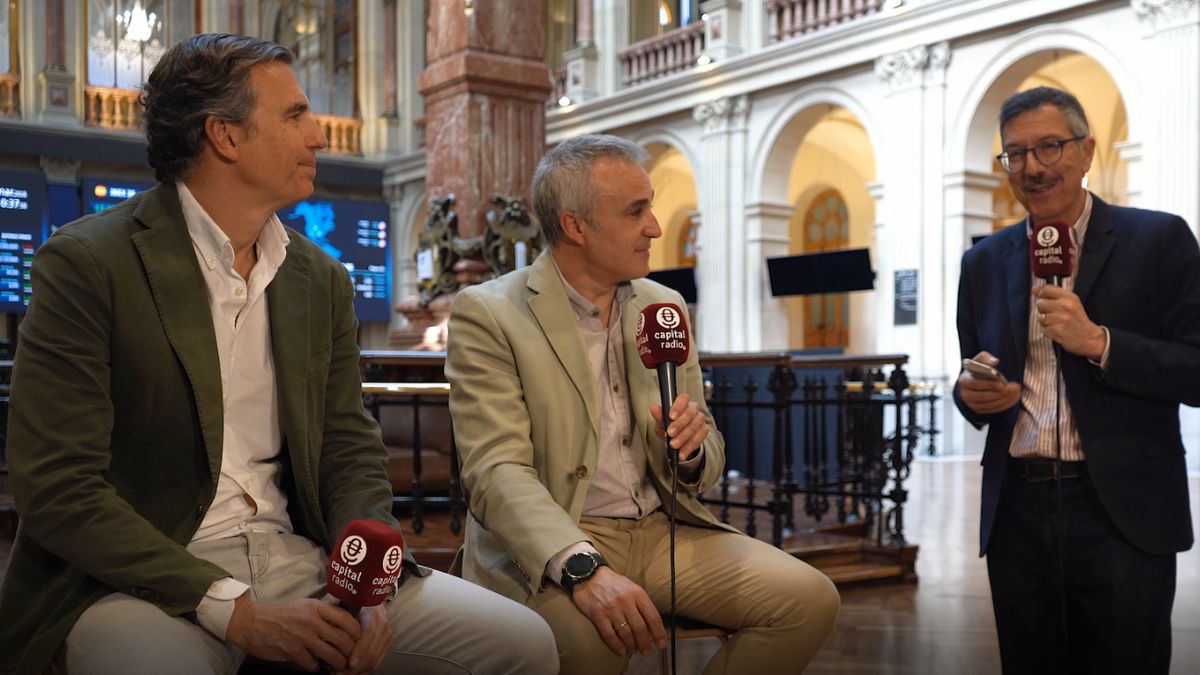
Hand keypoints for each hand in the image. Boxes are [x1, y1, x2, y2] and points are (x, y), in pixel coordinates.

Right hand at [225, 592, 359, 671]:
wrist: (254, 623)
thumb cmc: (282, 614)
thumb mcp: (305, 605)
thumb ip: (323, 610)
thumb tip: (344, 614)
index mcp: (316, 607)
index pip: (345, 618)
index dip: (355, 630)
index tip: (357, 637)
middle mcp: (312, 621)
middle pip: (342, 639)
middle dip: (350, 650)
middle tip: (351, 655)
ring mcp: (303, 637)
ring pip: (331, 654)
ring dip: (338, 662)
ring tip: (339, 664)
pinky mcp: (293, 651)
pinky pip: (313, 663)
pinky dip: (316, 666)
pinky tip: (316, 665)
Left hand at [333, 602, 391, 674]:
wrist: (371, 603)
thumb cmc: (354, 602)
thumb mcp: (344, 601)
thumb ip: (334, 610)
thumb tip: (323, 621)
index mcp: (372, 612)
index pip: (369, 634)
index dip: (359, 650)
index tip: (349, 663)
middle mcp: (382, 624)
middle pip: (371, 651)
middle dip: (355, 667)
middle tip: (338, 673)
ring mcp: (386, 636)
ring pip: (374, 659)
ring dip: (357, 671)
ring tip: (341, 674)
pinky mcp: (387, 644)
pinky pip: (376, 662)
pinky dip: (363, 670)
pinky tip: (352, 672)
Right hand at [570, 566, 665, 656]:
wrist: (589, 575)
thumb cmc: (613, 583)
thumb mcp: (631, 587)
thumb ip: (641, 604)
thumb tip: (650, 625)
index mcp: (637, 593)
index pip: (653, 617)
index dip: (659, 633)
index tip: (661, 643)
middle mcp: (626, 601)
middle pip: (639, 628)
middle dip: (644, 643)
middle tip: (645, 652)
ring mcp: (611, 608)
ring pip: (625, 633)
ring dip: (631, 645)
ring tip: (633, 650)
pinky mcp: (598, 614)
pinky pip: (609, 634)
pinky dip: (616, 645)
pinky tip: (621, 650)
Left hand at [650, 393, 707, 462]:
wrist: (675, 439)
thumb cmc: (667, 426)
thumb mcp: (660, 422)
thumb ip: (658, 416)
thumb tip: (653, 408)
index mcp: (682, 402)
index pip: (683, 398)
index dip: (678, 406)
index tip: (671, 416)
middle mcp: (693, 409)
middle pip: (689, 414)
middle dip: (679, 425)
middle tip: (670, 434)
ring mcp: (700, 420)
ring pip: (693, 427)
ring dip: (682, 438)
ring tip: (673, 445)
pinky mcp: (704, 431)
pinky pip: (697, 440)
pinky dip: (688, 448)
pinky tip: (681, 454)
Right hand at [957, 351, 1020, 414]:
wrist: (973, 381)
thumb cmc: (977, 369)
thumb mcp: (979, 360)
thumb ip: (986, 357)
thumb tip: (994, 361)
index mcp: (963, 381)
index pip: (975, 384)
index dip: (989, 385)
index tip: (1002, 384)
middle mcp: (965, 394)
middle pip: (984, 396)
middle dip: (1001, 393)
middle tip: (1013, 387)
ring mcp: (972, 404)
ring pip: (991, 404)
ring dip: (1006, 398)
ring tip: (1016, 391)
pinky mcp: (980, 410)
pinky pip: (994, 409)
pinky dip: (1006, 404)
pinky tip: (1014, 396)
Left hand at [1033, 286, 1105, 359]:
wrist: (1090, 338)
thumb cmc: (1077, 319)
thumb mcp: (1071, 303)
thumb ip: (1053, 294)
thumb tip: (1034, 289)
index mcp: (1070, 297)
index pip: (1047, 289)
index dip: (1041, 294)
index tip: (1043, 298)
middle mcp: (1066, 306)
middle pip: (1040, 303)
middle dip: (1043, 310)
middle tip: (1053, 314)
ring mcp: (1062, 319)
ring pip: (1040, 317)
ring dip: (1045, 322)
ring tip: (1056, 323)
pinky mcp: (1058, 331)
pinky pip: (1043, 330)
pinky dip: (1048, 332)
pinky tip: (1057, 331)